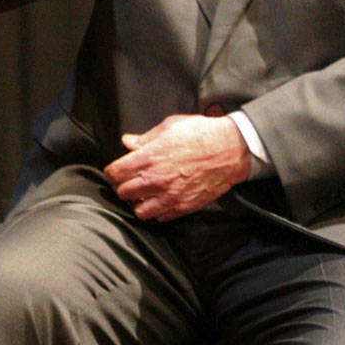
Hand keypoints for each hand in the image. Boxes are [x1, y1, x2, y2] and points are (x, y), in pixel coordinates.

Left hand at [105, 114, 251, 220]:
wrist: (231, 150)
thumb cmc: (202, 134)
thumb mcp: (170, 127)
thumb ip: (145, 138)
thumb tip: (128, 142)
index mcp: (148, 158)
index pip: (114, 173)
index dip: (112, 171)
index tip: (116, 170)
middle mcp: (155, 180)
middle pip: (122, 193)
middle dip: (122, 187)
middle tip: (128, 182)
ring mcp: (169, 196)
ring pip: (139, 211)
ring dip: (138, 203)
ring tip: (143, 195)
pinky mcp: (182, 207)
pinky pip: (160, 217)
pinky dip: (157, 212)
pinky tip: (160, 201)